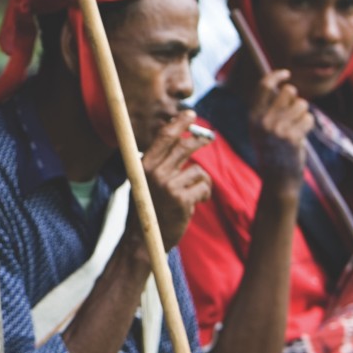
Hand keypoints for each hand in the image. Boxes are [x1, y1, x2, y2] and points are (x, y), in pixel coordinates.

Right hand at [129, 111, 212, 250]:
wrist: (144, 239)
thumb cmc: (150, 208)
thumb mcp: (147, 182)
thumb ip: (160, 163)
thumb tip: (181, 139)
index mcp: (143, 166)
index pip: (164, 137)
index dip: (179, 123)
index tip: (190, 113)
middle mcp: (153, 172)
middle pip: (184, 146)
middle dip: (200, 141)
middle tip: (208, 139)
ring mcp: (168, 185)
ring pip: (198, 170)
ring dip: (200, 182)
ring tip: (192, 194)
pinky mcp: (182, 199)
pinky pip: (204, 187)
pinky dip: (203, 195)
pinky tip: (193, 204)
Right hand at [250, 69, 312, 191]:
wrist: (277, 178)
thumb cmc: (272, 151)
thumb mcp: (261, 129)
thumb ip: (267, 109)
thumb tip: (284, 87)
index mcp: (253, 116)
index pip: (263, 86)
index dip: (276, 76)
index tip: (286, 73)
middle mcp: (263, 120)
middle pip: (288, 92)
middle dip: (295, 99)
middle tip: (293, 113)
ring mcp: (278, 128)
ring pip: (301, 104)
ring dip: (303, 114)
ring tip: (296, 128)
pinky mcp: (293, 136)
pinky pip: (309, 118)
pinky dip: (308, 125)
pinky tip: (301, 136)